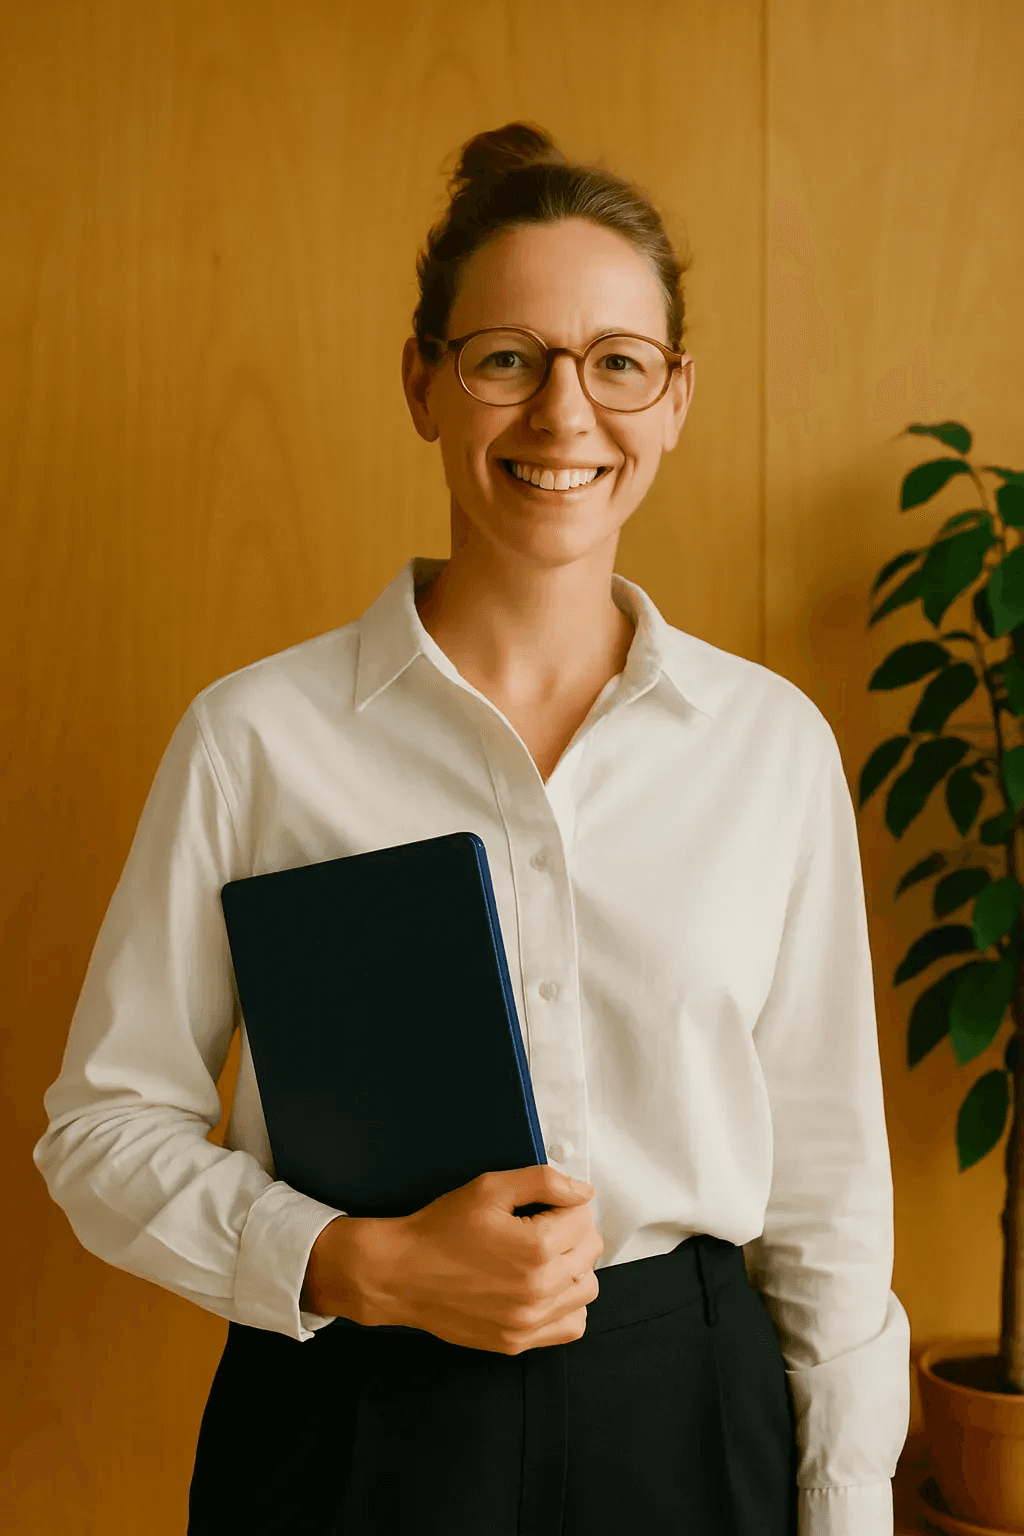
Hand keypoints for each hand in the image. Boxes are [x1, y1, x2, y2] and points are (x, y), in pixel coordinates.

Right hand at [364, 1164, 602, 1354]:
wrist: (401, 1274)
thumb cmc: (442, 1228)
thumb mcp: (490, 1188)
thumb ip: (544, 1183)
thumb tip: (584, 1192)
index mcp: (535, 1248)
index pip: (583, 1217)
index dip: (563, 1203)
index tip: (538, 1206)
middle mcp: (539, 1290)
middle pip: (590, 1251)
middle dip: (571, 1231)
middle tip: (538, 1225)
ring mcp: (529, 1321)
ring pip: (587, 1289)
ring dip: (573, 1267)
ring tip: (541, 1256)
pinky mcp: (519, 1341)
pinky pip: (572, 1325)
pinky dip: (566, 1304)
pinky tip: (542, 1287)